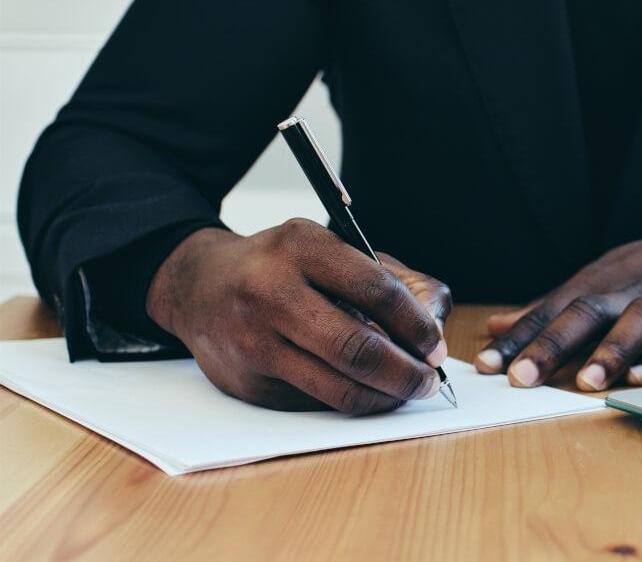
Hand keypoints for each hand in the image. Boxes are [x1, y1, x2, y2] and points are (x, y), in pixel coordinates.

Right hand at [146, 219, 451, 414]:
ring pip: (337, 387)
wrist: (199, 286)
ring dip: (384, 397)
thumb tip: (434, 326)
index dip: (416, 325)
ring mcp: (256, 340)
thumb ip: (379, 278)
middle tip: (428, 381)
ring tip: (406, 392)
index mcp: (302, 246)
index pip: (376, 290)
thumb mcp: (324, 247)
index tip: (435, 345)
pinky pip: (314, 401)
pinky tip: (366, 392)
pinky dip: (349, 401)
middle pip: (358, 348)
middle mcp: (273, 292)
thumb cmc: (280, 266)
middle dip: (406, 373)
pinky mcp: (248, 381)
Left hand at [473, 205, 641, 390]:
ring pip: (637, 327)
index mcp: (600, 284)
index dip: (518, 339)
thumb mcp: (603, 277)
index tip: (484, 366)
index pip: (550, 311)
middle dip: (552, 346)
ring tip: (588, 382)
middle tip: (521, 377)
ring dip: (612, 352)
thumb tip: (498, 325)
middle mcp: (629, 292)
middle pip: (586, 315)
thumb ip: (551, 306)